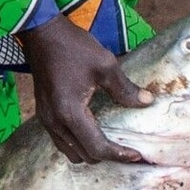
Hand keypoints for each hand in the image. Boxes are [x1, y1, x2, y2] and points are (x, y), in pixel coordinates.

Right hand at [23, 15, 152, 166]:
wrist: (42, 33)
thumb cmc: (73, 47)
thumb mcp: (105, 65)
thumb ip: (125, 88)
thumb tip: (147, 102)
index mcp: (70, 112)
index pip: (97, 147)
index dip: (119, 155)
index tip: (137, 154)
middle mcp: (55, 122)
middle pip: (84, 155)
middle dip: (107, 156)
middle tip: (128, 150)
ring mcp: (46, 119)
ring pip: (71, 152)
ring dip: (91, 152)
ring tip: (111, 144)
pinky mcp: (44, 114)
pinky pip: (62, 141)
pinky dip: (78, 144)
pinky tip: (92, 132)